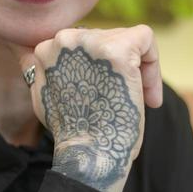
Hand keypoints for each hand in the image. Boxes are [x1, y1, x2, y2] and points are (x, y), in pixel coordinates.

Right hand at [20, 25, 161, 191]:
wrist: (87, 154)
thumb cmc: (71, 132)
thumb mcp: (43, 95)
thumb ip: (44, 70)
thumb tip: (39, 58)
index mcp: (43, 48)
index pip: (80, 44)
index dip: (96, 67)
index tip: (104, 93)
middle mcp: (63, 39)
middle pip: (103, 38)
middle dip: (118, 68)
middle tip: (124, 100)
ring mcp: (90, 42)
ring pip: (124, 38)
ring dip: (137, 69)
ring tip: (139, 100)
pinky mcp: (118, 49)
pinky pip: (145, 38)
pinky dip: (153, 62)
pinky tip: (149, 93)